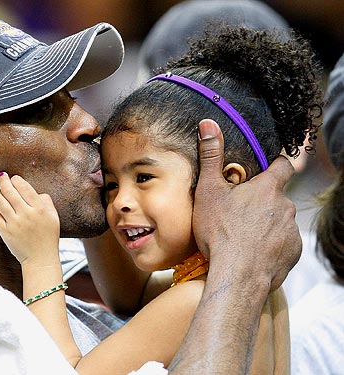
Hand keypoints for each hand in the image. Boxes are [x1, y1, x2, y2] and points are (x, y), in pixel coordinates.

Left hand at [0, 172, 59, 265]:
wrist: (40, 258)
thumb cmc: (48, 237)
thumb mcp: (54, 217)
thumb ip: (46, 202)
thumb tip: (36, 192)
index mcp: (39, 209)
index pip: (25, 189)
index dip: (17, 180)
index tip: (14, 177)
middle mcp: (26, 215)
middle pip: (11, 193)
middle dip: (4, 181)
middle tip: (1, 176)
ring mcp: (14, 223)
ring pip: (1, 202)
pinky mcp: (5, 232)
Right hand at [192, 119, 300, 290]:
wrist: (238, 275)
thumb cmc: (221, 232)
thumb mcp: (209, 191)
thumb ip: (211, 156)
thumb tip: (208, 124)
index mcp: (268, 188)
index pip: (283, 165)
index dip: (276, 164)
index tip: (267, 167)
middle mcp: (285, 206)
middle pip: (277, 196)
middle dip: (262, 201)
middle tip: (239, 211)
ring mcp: (291, 230)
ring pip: (279, 220)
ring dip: (266, 223)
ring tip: (242, 235)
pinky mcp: (293, 252)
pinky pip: (283, 243)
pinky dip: (271, 244)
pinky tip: (252, 252)